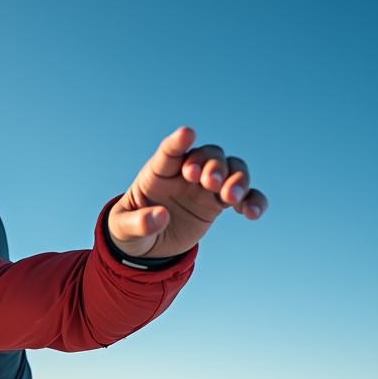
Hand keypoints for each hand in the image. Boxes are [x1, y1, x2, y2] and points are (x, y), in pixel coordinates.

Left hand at [109, 126, 266, 258]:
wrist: (148, 244)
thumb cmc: (130, 228)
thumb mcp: (124, 229)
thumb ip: (138, 223)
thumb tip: (159, 217)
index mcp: (159, 172)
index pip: (170, 150)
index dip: (178, 141)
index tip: (187, 134)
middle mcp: (186, 173)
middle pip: (209, 155)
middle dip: (213, 165)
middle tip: (210, 182)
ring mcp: (205, 186)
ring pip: (232, 169)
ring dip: (237, 178)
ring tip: (232, 198)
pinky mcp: (219, 203)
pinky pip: (244, 196)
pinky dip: (253, 200)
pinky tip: (252, 213)